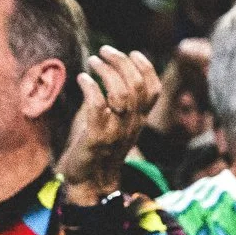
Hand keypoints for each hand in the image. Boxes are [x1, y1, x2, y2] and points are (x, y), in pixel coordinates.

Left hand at [59, 47, 159, 204]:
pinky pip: (98, 106)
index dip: (145, 67)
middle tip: (104, 51)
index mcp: (140, 120)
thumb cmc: (95, 149)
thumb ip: (114, 101)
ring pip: (121, 93)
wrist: (87, 182)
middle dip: (121, 62)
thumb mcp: (112, 123)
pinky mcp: (98, 138)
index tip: (131, 53)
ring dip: (106, 72)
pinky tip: (82, 78)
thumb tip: (105, 71)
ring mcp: (117, 132)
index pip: (153, 89)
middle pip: (136, 85)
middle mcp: (133, 124)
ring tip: (92, 61)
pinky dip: (90, 87)